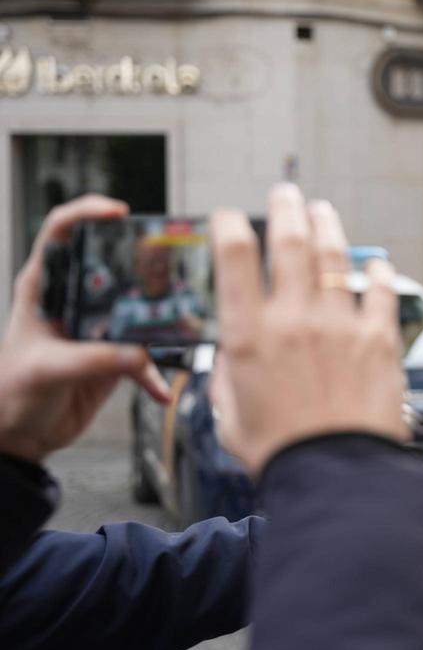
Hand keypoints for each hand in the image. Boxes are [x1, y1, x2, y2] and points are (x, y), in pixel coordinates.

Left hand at [0, 196, 170, 462]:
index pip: (60, 232)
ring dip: (160, 321)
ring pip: (138, 309)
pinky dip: (156, 373)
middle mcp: (74, 300)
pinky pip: (146, 357)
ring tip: (179, 327)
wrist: (20, 436)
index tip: (119, 213)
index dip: (88, 213)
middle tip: (168, 266)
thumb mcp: (47, 370)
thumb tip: (140, 355)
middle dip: (143, 264)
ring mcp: (98, 327)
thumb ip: (94, 360)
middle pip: (113, 265)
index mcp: (44, 288)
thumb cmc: (12, 394)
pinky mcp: (115, 355)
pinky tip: (159, 389)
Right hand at [211, 184, 410, 477]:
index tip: (230, 216)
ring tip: (322, 211)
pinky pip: (381, 290)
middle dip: (285, 208)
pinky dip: (378, 272)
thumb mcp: (229, 416)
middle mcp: (293, 319)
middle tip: (285, 194)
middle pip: (289, 241)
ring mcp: (340, 324)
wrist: (337, 474)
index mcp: (248, 335)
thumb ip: (228, 378)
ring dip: (327, 226)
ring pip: (334, 256)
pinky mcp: (379, 338)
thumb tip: (231, 359)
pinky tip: (376, 265)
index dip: (230, 225)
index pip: (233, 257)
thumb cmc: (281, 453)